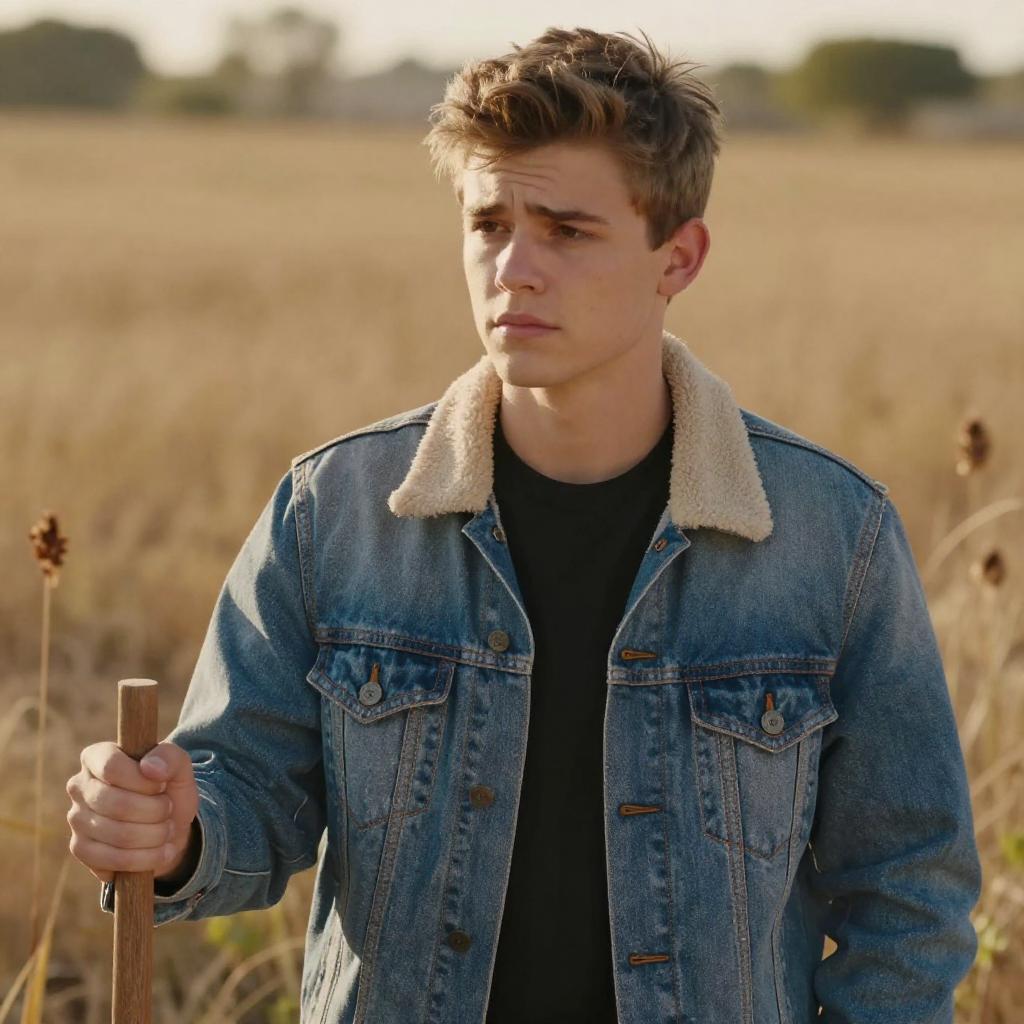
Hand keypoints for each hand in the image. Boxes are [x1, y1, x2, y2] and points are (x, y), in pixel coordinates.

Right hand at [66, 741, 199, 883]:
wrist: (167, 825)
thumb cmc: (168, 789)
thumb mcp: (179, 767)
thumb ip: (170, 757)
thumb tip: (149, 767)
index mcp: (97, 756)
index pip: (111, 766)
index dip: (144, 781)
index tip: (162, 786)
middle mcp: (79, 785)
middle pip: (117, 804)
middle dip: (156, 811)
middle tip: (169, 810)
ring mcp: (76, 818)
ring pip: (118, 834)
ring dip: (155, 835)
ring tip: (168, 829)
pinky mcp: (80, 848)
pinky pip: (111, 859)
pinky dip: (145, 858)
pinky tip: (161, 851)